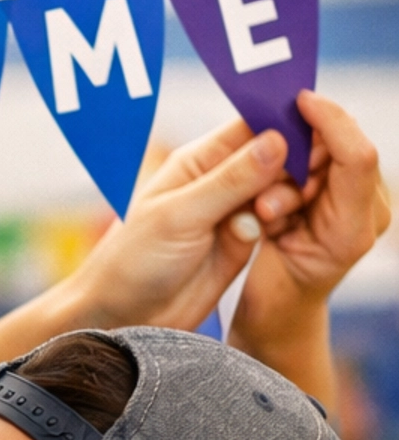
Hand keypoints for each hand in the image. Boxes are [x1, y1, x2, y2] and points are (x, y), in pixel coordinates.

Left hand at [65, 117, 291, 334]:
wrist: (124, 317)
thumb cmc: (133, 260)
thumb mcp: (179, 216)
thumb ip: (230, 181)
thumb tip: (277, 141)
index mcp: (198, 161)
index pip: (250, 126)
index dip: (283, 122)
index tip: (315, 130)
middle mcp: (220, 181)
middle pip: (274, 157)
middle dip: (292, 164)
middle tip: (294, 184)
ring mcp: (233, 212)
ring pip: (281, 190)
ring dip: (288, 197)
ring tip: (269, 216)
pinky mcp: (243, 242)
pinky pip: (276, 224)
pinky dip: (283, 224)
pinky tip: (275, 231)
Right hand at [232, 90, 388, 311]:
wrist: (280, 312)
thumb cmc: (272, 291)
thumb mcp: (266, 250)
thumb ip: (275, 204)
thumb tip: (274, 153)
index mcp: (354, 230)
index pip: (358, 157)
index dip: (330, 122)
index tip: (298, 100)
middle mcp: (367, 211)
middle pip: (341, 145)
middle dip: (299, 150)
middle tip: (272, 187)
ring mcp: (358, 202)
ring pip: (326, 148)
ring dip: (291, 163)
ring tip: (274, 208)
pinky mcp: (343, 193)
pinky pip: (321, 155)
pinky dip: (293, 163)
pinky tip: (282, 195)